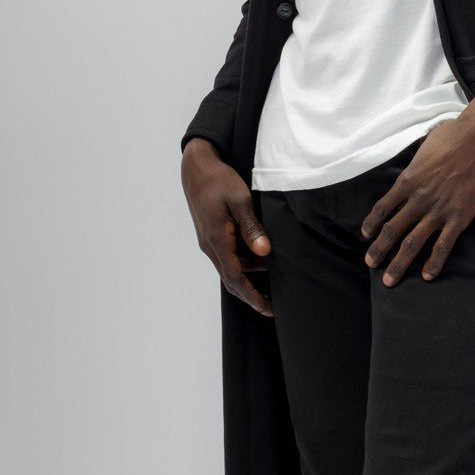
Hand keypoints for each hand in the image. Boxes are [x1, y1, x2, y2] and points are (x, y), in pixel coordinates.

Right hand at [181, 138, 273, 316]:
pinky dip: (246, 261)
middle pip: (232, 278)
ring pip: (232, 266)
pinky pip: (230, 255)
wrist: (197, 167)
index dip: (251, 295)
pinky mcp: (212, 234)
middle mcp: (210, 245)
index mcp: (216, 239)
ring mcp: (210, 240)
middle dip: (251, 293)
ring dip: (251, 274)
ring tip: (277, 276)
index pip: (234, 277)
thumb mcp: (240, 199)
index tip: (267, 308)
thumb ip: (252, 227)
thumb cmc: (219, 180)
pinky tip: (263, 255)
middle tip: (274, 306)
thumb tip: (265, 251)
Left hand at [359, 90, 474, 285]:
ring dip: (399, 263)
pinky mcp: (460, 216)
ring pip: (413, 242)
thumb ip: (418, 158)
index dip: (371, 223)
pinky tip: (428, 276)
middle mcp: (419, 198)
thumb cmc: (453, 134)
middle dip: (379, 249)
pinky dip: (434, 262)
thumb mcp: (425, 144)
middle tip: (370, 264)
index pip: (383, 207)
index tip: (364, 235)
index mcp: (408, 180)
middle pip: (393, 229)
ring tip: (390, 280)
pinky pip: (444, 245)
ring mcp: (439, 209)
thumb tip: (418, 155)